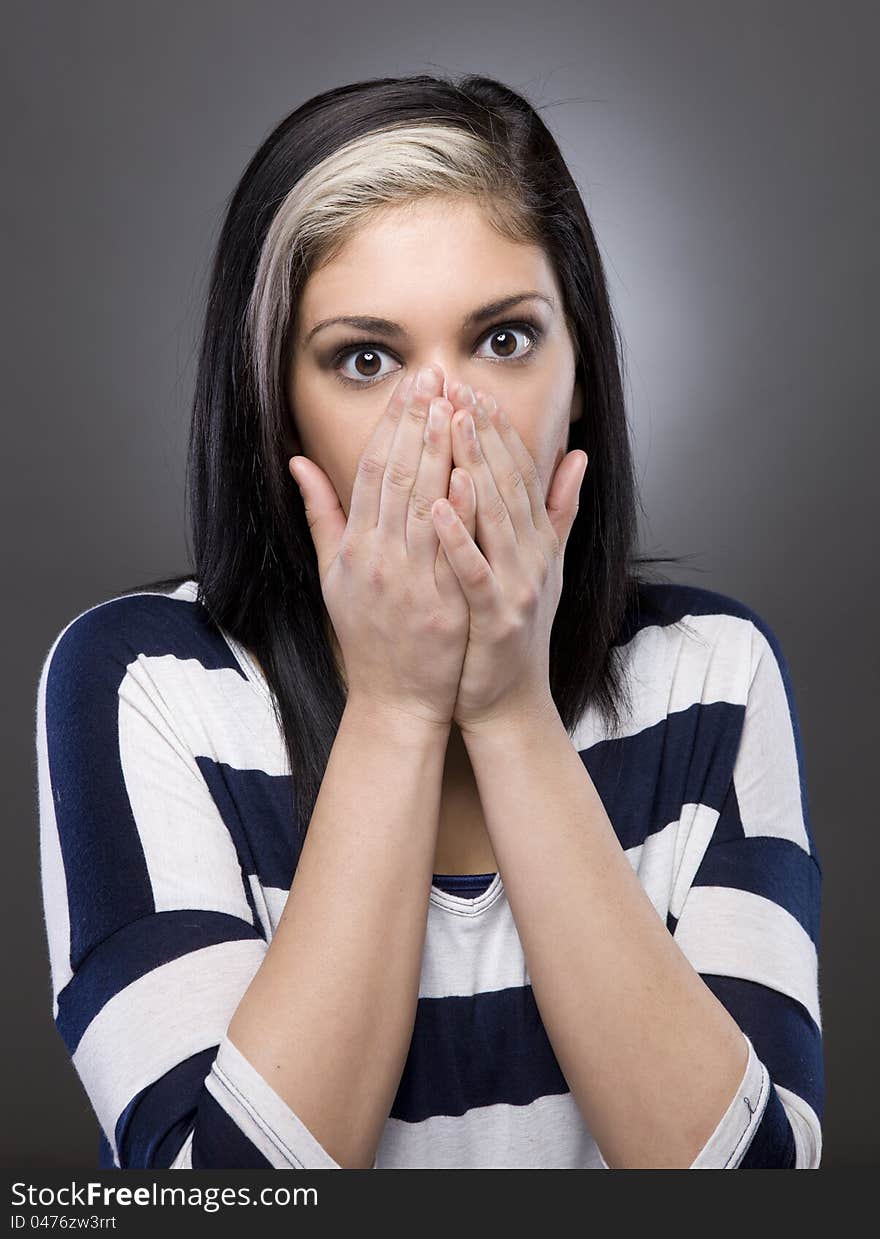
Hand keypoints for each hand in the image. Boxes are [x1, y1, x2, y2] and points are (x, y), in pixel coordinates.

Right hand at [288, 364, 469, 729]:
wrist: (395, 700)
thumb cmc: (367, 634)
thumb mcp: (333, 576)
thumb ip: (321, 515)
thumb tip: (298, 462)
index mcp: (354, 547)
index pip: (372, 469)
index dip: (392, 424)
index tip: (411, 386)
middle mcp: (377, 558)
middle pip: (398, 476)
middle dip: (418, 422)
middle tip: (437, 376)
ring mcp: (410, 581)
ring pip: (422, 503)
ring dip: (440, 451)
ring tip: (456, 404)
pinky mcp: (441, 605)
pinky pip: (448, 550)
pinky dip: (456, 511)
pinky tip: (468, 473)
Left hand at [429, 383, 588, 732]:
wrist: (508, 700)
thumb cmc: (513, 630)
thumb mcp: (542, 565)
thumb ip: (558, 510)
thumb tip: (578, 455)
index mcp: (535, 541)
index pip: (517, 473)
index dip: (496, 430)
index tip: (470, 389)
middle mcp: (532, 557)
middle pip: (505, 483)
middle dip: (480, 433)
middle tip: (455, 387)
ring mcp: (517, 586)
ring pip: (494, 517)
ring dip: (472, 467)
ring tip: (449, 425)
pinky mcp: (497, 618)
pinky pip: (474, 571)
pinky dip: (459, 538)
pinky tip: (439, 506)